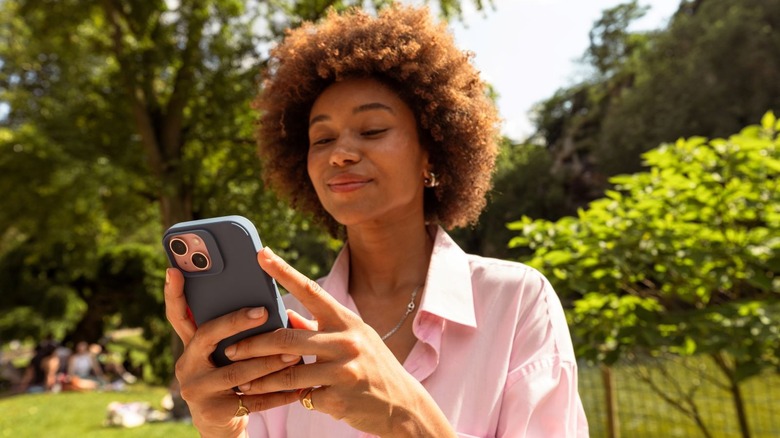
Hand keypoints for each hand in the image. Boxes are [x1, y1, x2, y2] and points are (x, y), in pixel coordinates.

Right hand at [164, 268, 300, 437]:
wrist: (220, 426)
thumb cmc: (230, 379)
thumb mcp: (224, 355)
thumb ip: (233, 333)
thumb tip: (268, 306)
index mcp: (190, 346)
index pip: (179, 315)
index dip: (173, 293)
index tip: (174, 269)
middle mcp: (186, 366)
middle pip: (207, 336)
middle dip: (236, 321)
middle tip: (263, 311)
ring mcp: (197, 390)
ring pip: (236, 371)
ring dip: (268, 361)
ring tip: (294, 352)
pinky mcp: (214, 412)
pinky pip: (251, 400)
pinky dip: (277, 393)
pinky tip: (297, 386)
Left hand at [225, 247, 454, 436]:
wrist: (402, 405)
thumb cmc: (372, 367)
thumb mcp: (352, 340)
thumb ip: (319, 327)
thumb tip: (284, 314)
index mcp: (347, 321)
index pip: (310, 290)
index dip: (284, 271)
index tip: (261, 254)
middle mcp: (346, 341)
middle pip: (287, 338)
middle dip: (253, 345)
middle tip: (230, 348)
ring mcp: (343, 370)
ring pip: (288, 373)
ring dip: (260, 380)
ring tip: (240, 382)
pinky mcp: (338, 397)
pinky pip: (302, 397)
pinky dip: (287, 399)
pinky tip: (273, 402)